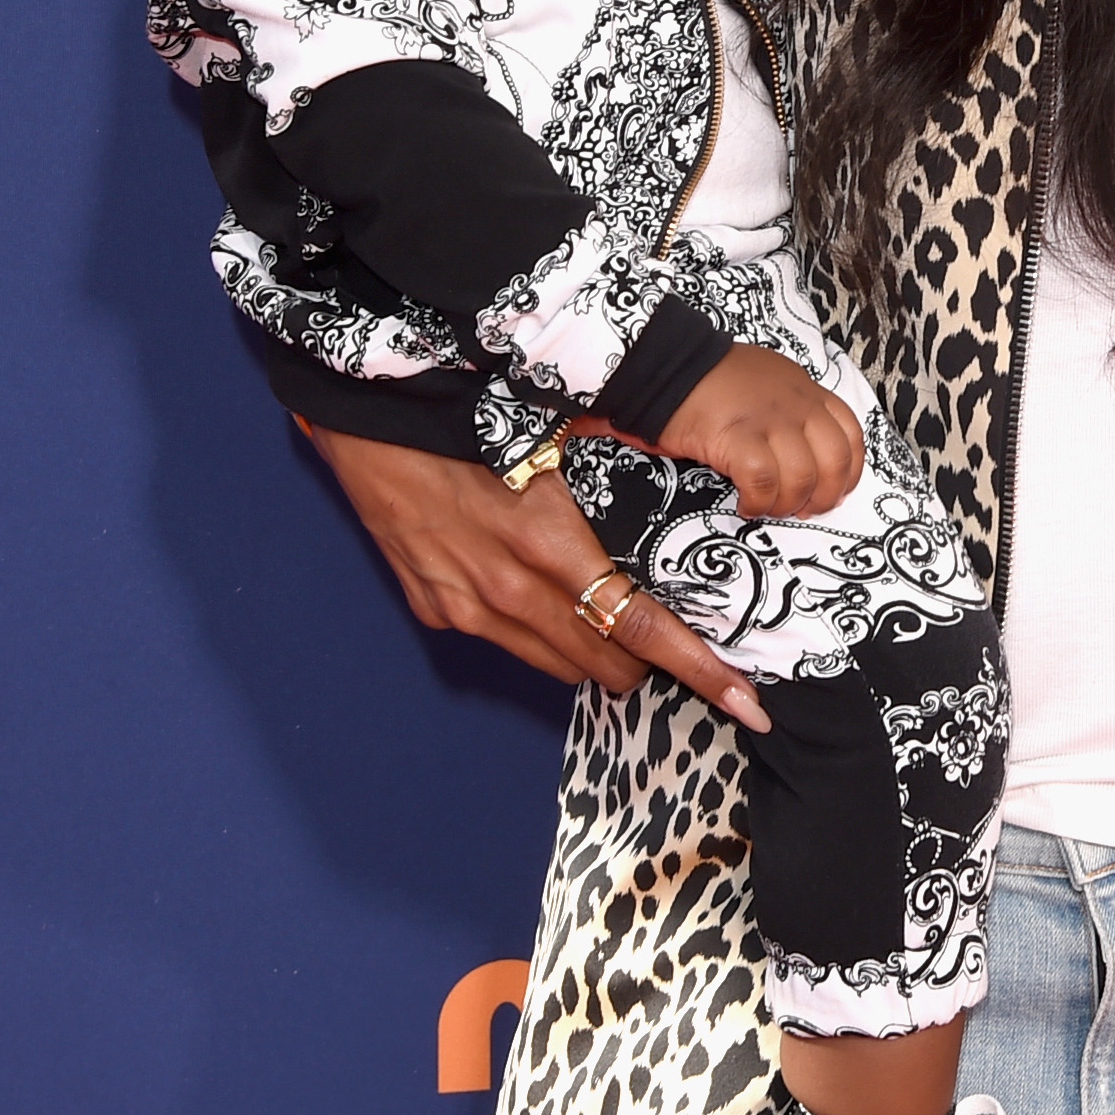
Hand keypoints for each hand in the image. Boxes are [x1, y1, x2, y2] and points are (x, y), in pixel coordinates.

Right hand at [302, 424, 769, 729]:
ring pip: (560, 666)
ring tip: (608, 616)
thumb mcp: (557, 439)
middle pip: (606, 663)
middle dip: (648, 661)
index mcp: (548, 542)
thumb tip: (676, 501)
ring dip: (595, 652)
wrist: (370, 419)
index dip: (697, 668)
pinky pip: (511, 644)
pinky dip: (541, 632)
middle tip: (670, 637)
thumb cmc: (470, 416)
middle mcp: (508, 590)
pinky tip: (540, 594)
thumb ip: (613, 483)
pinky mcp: (439, 611)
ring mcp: (468, 608)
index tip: (744, 699)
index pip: (640, 625)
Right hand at [658, 345, 865, 517]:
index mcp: (805, 392)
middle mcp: (795, 403)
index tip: (832, 492)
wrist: (668, 365)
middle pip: (834, 460)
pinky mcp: (736, 435)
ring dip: (786, 503)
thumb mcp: (769, 382)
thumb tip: (804, 458)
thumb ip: (792, 410)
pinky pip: (763, 480)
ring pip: (801, 475)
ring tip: (766, 506)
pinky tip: (745, 503)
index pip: (850, 434)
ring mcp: (768, 419)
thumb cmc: (712, 380)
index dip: (848, 473)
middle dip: (823, 496)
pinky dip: (757, 501)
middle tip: (800, 509)